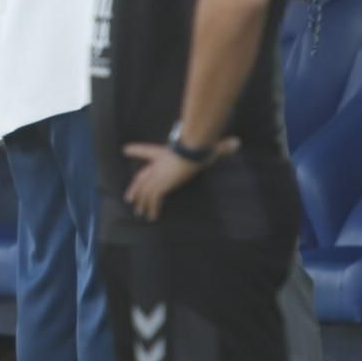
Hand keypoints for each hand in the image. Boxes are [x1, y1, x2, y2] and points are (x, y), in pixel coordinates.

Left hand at [121, 137, 240, 220]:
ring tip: (140, 213)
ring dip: (142, 203)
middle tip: (130, 199)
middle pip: (141, 178)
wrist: (192, 149)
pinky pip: (153, 200)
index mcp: (163, 153)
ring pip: (144, 192)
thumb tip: (237, 143)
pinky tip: (152, 217)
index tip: (125, 149)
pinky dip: (152, 209)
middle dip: (135, 189)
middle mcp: (157, 165)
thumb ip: (222, 147)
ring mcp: (157, 176)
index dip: (135, 149)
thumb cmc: (199, 147)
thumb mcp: (209, 147)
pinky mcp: (161, 185)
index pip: (146, 151)